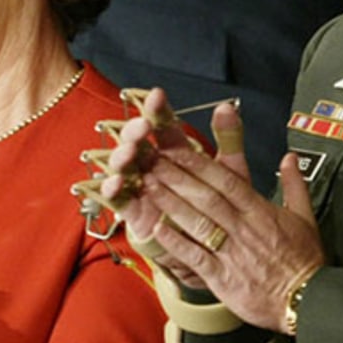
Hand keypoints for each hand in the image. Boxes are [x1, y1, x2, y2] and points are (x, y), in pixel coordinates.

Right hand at [87, 87, 218, 284]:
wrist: (211, 247)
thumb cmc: (217, 207)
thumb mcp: (228, 173)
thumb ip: (228, 139)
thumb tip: (227, 107)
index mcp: (174, 152)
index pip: (162, 126)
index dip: (158, 110)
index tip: (158, 96)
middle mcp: (152, 166)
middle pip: (137, 142)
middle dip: (135, 132)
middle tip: (141, 127)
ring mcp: (139, 188)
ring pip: (122, 166)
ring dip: (122, 157)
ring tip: (128, 152)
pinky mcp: (133, 212)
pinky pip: (117, 198)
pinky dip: (114, 189)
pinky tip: (116, 182)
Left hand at [134, 103, 323, 331]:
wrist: (307, 300)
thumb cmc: (304, 261)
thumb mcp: (305, 217)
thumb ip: (294, 184)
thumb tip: (290, 157)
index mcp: (260, 212)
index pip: (226, 181)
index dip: (199, 165)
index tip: (176, 150)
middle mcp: (243, 229)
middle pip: (206, 197)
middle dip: (177, 177)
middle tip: (151, 160)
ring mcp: (232, 253)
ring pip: (197, 223)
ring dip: (170, 203)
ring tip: (148, 186)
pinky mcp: (223, 278)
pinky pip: (195, 256)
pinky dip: (176, 243)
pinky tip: (156, 229)